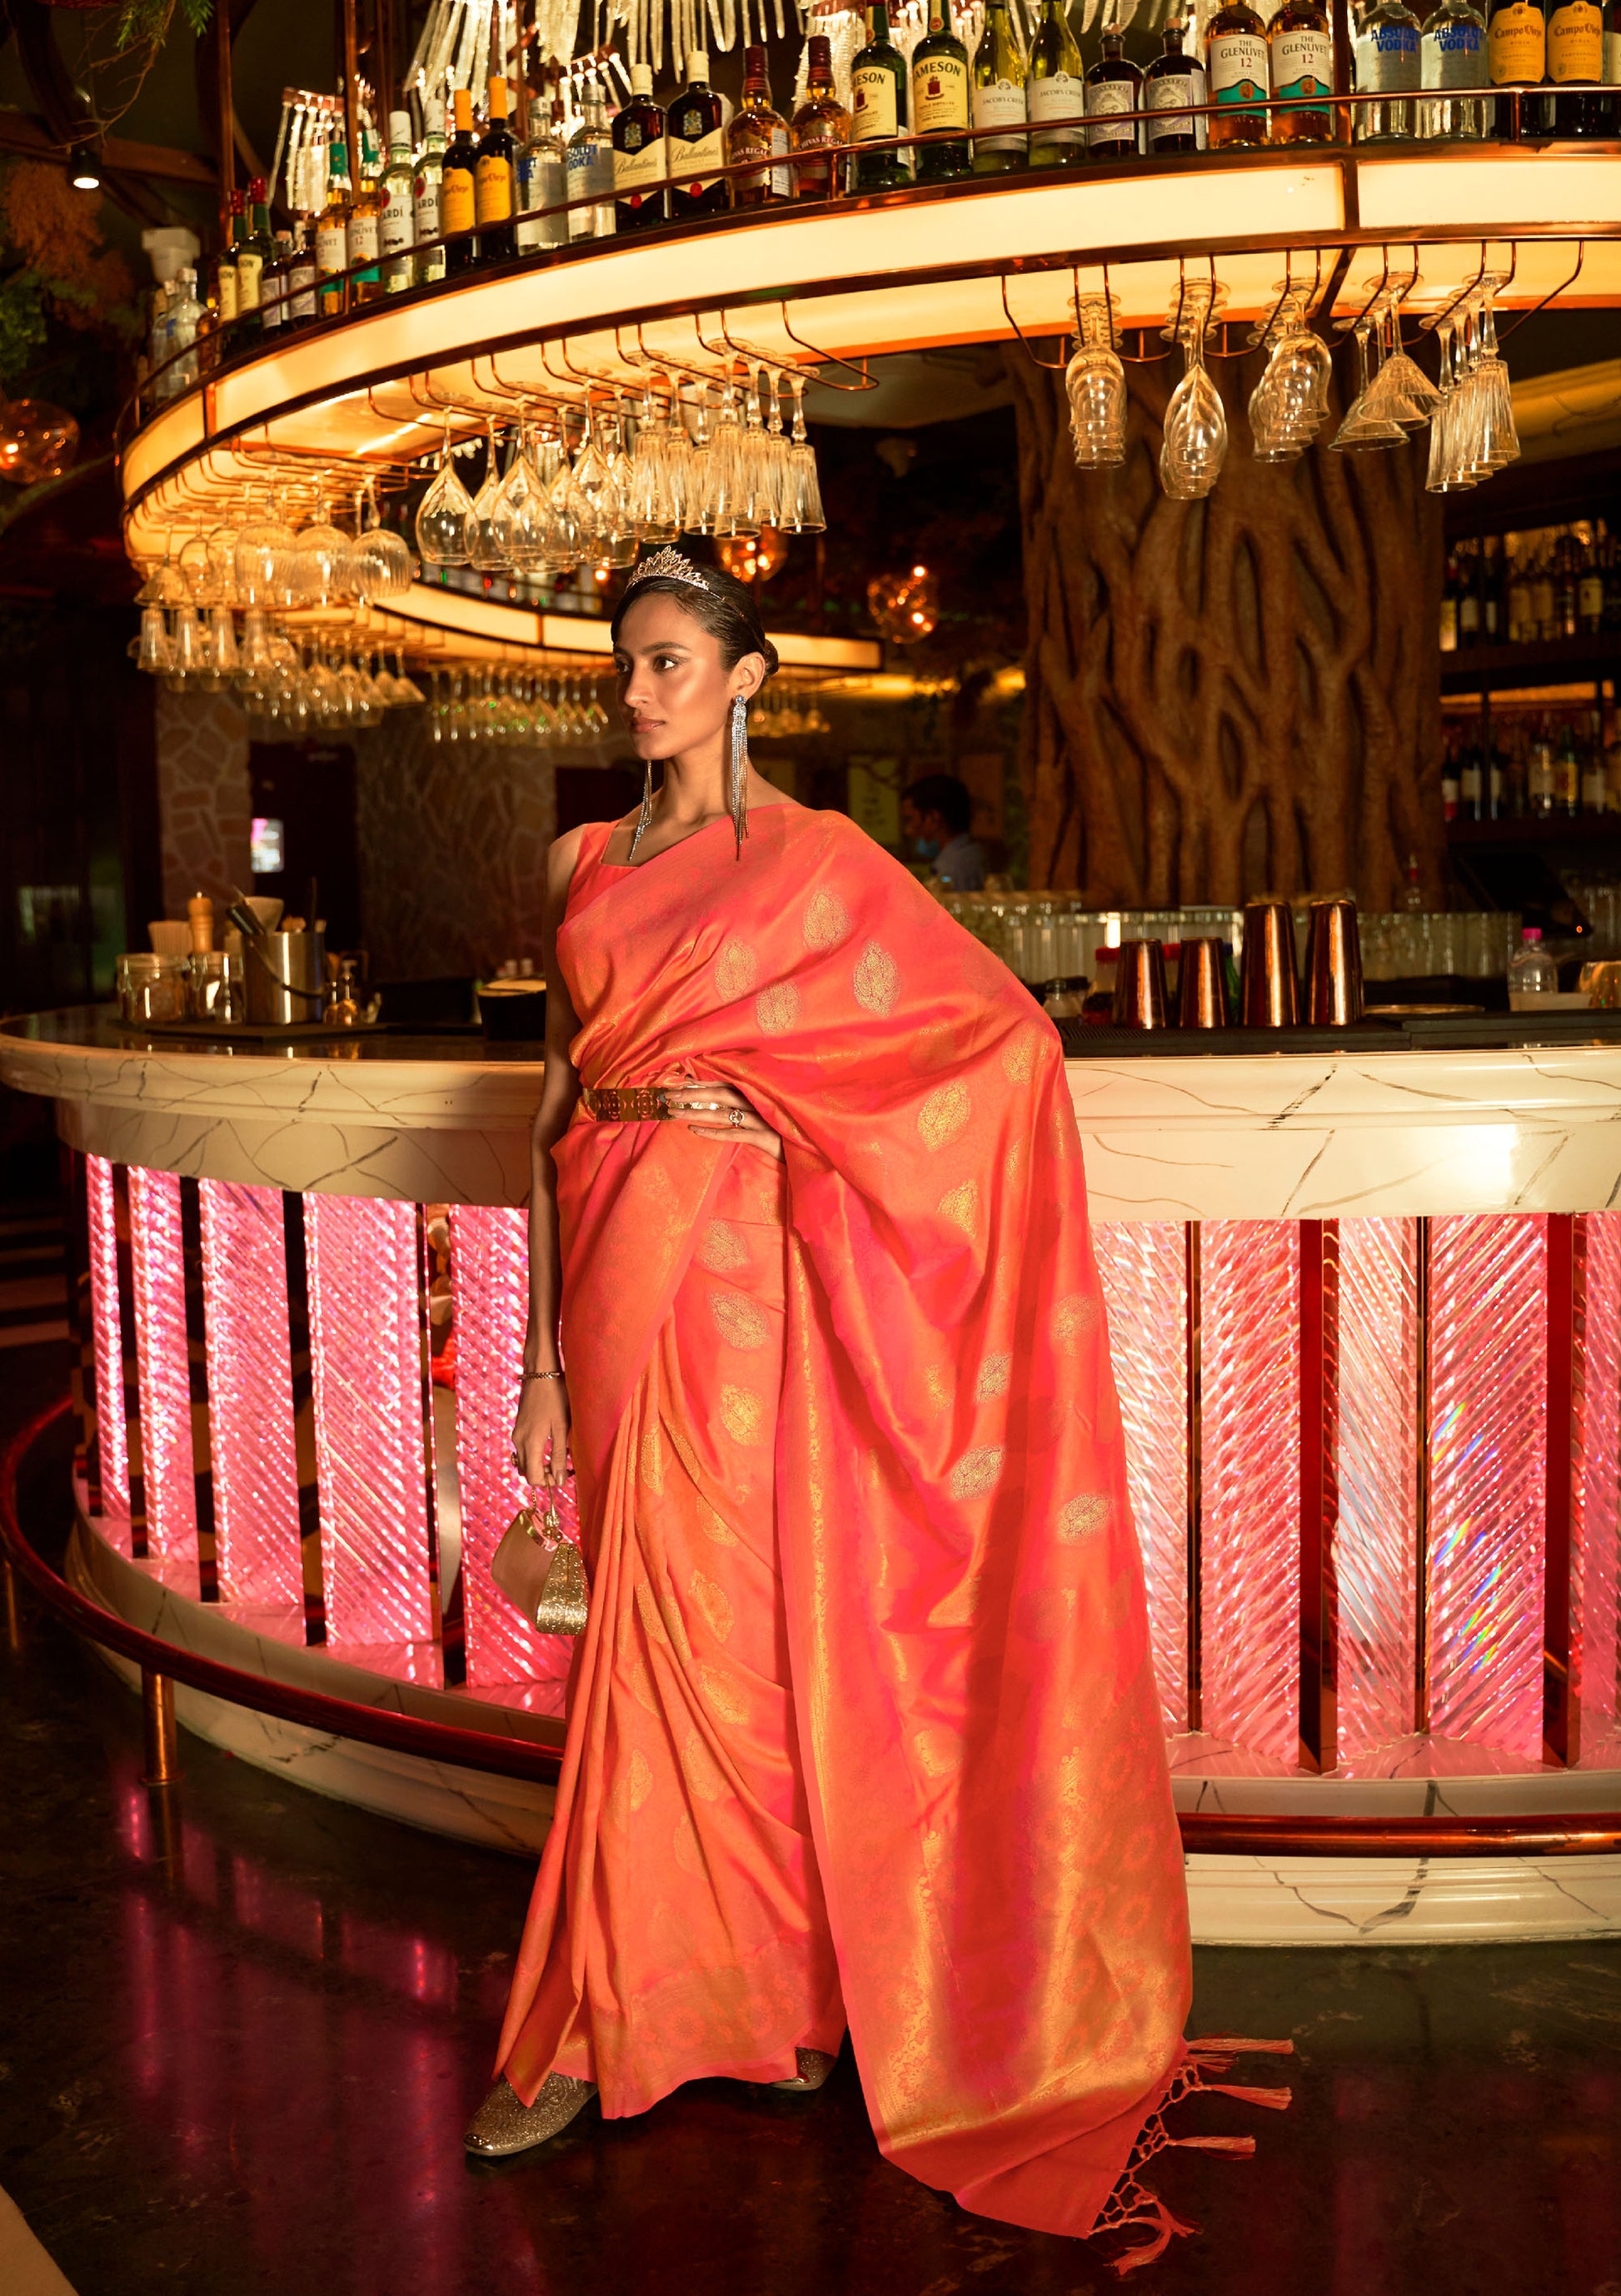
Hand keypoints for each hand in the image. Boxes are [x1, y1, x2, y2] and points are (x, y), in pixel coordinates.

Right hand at [512, 1372, 569, 1487]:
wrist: (540, 1372)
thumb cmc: (556, 1397)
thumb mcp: (562, 1427)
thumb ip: (560, 1455)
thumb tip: (559, 1480)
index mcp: (530, 1443)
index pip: (533, 1478)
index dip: (548, 1483)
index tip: (564, 1475)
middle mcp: (519, 1441)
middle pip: (527, 1473)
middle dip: (545, 1475)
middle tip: (564, 1467)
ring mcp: (517, 1434)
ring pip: (525, 1462)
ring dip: (540, 1466)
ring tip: (560, 1456)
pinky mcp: (519, 1428)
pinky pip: (524, 1450)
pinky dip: (536, 1455)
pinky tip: (552, 1444)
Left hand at [665, 1083, 782, 1161]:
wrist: (818, 1148)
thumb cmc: (792, 1129)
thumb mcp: (773, 1112)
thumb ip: (753, 1104)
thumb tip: (722, 1101)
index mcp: (760, 1092)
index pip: (726, 1082)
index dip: (701, 1082)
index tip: (678, 1082)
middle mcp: (760, 1101)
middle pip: (719, 1094)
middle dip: (691, 1094)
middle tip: (667, 1096)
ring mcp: (763, 1119)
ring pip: (721, 1112)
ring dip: (695, 1111)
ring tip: (673, 1112)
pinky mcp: (765, 1138)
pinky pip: (733, 1133)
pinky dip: (712, 1132)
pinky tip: (694, 1130)